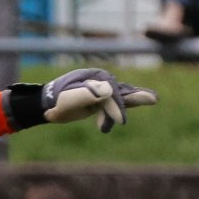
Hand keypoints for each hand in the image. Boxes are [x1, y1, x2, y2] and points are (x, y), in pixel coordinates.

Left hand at [41, 68, 157, 131]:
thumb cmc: (55, 103)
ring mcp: (99, 89)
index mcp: (94, 77)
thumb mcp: (69, 100)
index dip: (116, 106)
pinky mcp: (98, 98)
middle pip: (120, 91)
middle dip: (135, 97)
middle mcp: (99, 80)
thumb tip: (107, 90)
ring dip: (133, 101)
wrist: (44, 107)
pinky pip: (113, 102)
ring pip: (119, 96)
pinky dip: (122, 107)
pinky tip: (129, 114)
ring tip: (153, 99)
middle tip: (154, 99)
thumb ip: (87, 95)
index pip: (110, 93)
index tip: (120, 121)